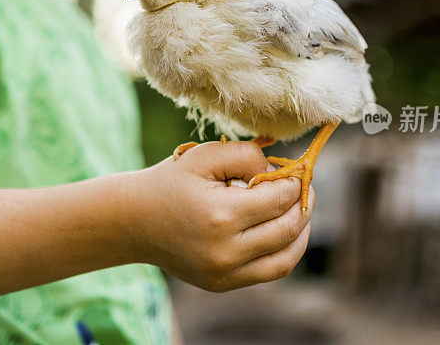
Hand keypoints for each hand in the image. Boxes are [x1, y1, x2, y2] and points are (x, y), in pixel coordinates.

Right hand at [128, 141, 313, 291]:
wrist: (134, 221)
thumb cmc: (171, 182)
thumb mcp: (205, 156)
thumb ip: (247, 155)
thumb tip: (280, 172)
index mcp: (221, 215)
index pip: (280, 198)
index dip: (295, 181)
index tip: (297, 170)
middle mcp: (226, 250)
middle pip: (289, 228)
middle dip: (304, 203)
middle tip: (304, 186)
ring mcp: (225, 273)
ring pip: (286, 257)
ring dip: (302, 232)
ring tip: (301, 209)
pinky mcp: (222, 284)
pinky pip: (270, 272)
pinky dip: (286, 252)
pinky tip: (285, 231)